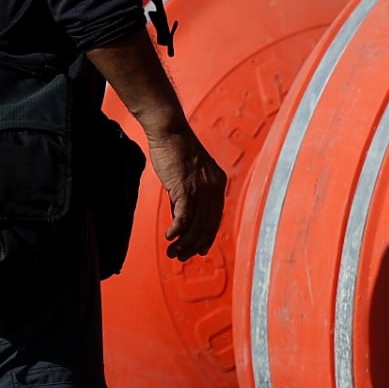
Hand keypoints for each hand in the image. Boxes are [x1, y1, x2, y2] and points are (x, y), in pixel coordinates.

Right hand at [145, 128, 226, 260]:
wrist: (169, 130)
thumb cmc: (176, 151)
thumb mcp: (188, 176)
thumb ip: (188, 197)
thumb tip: (182, 221)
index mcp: (218, 184)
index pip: (216, 218)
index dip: (208, 237)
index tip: (199, 250)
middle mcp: (214, 187)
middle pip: (208, 225)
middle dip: (195, 245)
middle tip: (182, 257)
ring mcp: (201, 187)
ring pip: (197, 224)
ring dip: (184, 242)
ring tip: (173, 253)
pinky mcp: (185, 186)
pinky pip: (184, 215)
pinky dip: (178, 229)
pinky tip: (170, 237)